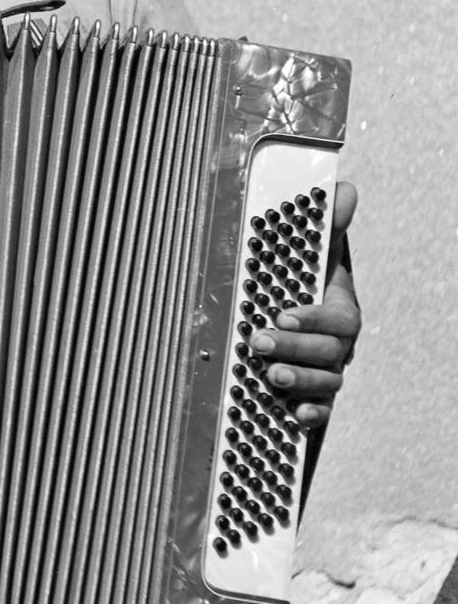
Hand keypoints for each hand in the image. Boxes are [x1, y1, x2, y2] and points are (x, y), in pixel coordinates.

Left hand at [250, 179, 359, 425]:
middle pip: (329, 352)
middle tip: (259, 342)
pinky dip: (312, 412)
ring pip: (327, 381)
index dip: (313, 318)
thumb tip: (344, 190)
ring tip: (271, 375)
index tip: (282, 315)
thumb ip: (325, 224)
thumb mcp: (311, 250)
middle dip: (296, 349)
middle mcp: (338, 342)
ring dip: (301, 381)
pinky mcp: (315, 392)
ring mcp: (328, 368)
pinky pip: (323, 408)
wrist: (292, 308)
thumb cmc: (302, 278)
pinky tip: (296, 413)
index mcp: (338, 307)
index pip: (339, 317)